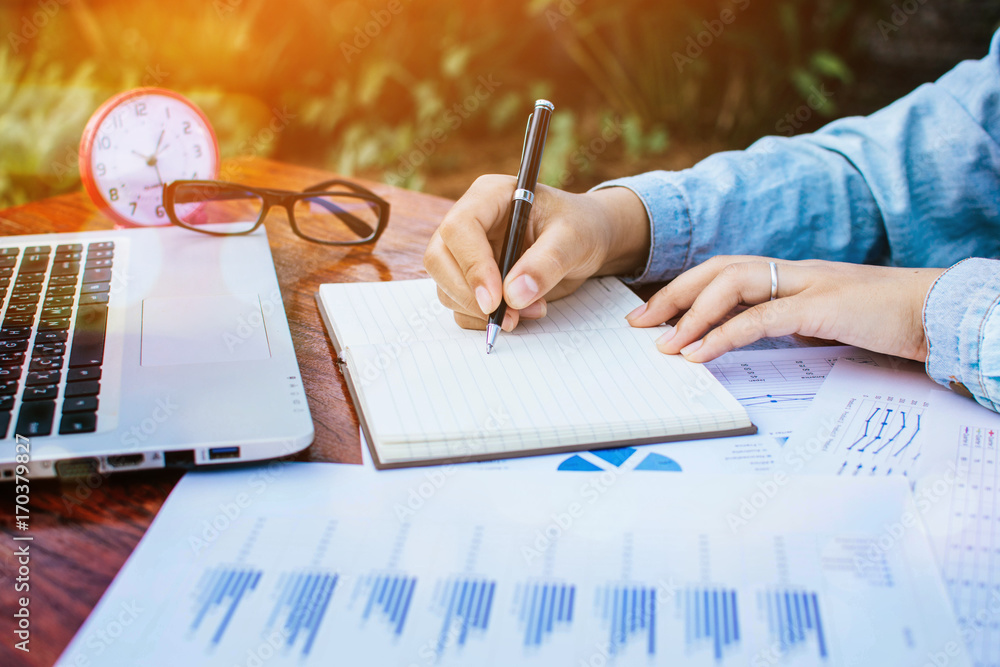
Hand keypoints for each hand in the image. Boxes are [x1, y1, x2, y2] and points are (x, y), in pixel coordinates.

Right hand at [424, 176, 649, 329]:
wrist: (588, 240)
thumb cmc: (581, 227)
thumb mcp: (574, 239)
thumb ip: (547, 263)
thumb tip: (513, 296)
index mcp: (489, 196)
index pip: (459, 228)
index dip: (472, 266)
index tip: (495, 300)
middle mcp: (470, 223)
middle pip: (439, 259)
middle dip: (467, 295)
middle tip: (506, 317)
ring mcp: (467, 252)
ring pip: (445, 287)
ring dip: (481, 311)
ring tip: (531, 310)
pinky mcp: (472, 279)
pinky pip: (460, 306)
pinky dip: (484, 319)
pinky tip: (521, 314)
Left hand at [625, 256, 946, 361]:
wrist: (933, 312)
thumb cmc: (879, 319)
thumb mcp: (821, 321)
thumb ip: (784, 323)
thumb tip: (742, 339)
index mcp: (788, 275)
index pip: (724, 271)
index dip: (684, 288)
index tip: (651, 314)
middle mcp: (790, 272)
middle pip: (717, 270)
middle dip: (673, 294)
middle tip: (638, 324)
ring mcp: (806, 284)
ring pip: (732, 285)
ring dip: (692, 315)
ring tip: (663, 344)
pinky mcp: (821, 306)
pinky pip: (760, 318)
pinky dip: (723, 335)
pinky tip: (699, 353)